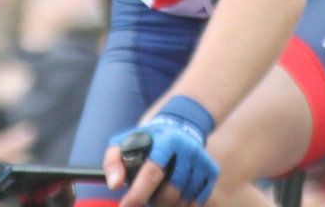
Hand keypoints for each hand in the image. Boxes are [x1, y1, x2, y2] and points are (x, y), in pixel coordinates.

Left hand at [104, 97, 218, 205]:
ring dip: (167, 206)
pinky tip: (174, 200)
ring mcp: (201, 161)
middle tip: (146, 200)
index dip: (138, 194)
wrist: (181, 126)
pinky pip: (197, 202)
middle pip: (169, 192)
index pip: (152, 172)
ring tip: (158, 198)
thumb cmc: (148, 140)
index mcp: (166, 140)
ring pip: (183, 200)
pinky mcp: (211, 171)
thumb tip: (115, 185)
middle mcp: (187, 150)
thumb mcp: (126, 141)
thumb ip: (113, 161)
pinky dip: (183, 206)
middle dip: (153, 203)